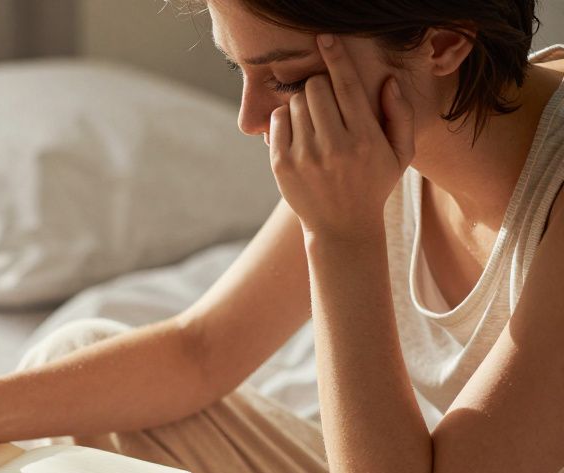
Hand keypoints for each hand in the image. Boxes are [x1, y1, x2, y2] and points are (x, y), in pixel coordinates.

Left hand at [269, 34, 413, 238]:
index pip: (347, 86)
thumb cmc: (374, 184)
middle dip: (320, 88)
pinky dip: (286, 120)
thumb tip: (389, 81)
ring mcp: (305, 156)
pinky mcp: (282, 165)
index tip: (325, 38)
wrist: (342, 228)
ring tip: (315, 124)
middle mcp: (334, 146)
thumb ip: (400, 115)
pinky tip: (300, 134)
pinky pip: (278, 121)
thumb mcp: (400, 154)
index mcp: (366, 139)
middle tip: (327, 104)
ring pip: (295, 102)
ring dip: (303, 105)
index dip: (336, 58)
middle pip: (315, 88)